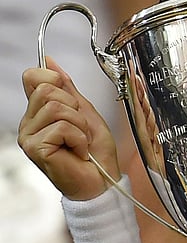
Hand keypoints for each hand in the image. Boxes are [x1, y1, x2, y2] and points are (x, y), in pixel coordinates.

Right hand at [19, 56, 118, 199]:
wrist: (102, 181)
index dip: (54, 79)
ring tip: (80, 141)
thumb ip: (67, 88)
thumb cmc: (96, 153)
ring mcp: (29, 136)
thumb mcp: (86, 112)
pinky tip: (79, 151)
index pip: (33, 76)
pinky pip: (62, 127)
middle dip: (74, 107)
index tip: (71, 98)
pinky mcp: (35, 148)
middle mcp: (29, 123)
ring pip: (56, 108)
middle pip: (46, 89)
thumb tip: (49, 61)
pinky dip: (79, 138)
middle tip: (80, 129)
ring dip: (79, 125)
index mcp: (39, 112)